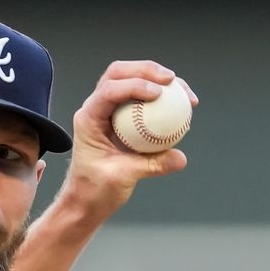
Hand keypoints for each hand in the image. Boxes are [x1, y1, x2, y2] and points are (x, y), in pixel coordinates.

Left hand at [61, 60, 199, 219]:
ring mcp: (108, 112)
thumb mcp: (121, 178)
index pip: (109, 90)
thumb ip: (150, 166)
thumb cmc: (93, 190)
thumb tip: (180, 157)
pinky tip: (181, 106)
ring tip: (183, 91)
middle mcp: (96, 110)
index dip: (135, 85)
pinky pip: (142, 100)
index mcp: (88, 119)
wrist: (86, 200)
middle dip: (147, 70)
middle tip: (172, 80)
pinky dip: (161, 98)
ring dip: (156, 79)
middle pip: (119, 73)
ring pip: (130, 80)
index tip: (158, 93)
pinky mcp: (121, 119)